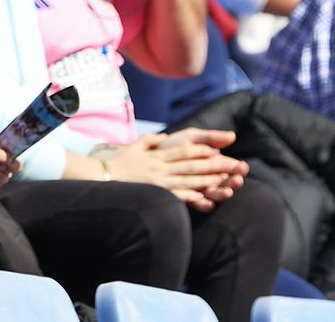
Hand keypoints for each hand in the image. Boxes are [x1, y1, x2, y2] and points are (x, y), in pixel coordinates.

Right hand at [105, 133, 243, 210]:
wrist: (100, 177)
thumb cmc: (117, 163)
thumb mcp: (135, 146)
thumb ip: (150, 141)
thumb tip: (163, 137)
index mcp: (158, 155)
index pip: (185, 150)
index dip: (204, 150)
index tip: (218, 149)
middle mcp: (162, 167)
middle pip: (193, 165)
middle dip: (215, 165)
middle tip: (234, 164)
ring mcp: (160, 182)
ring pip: (189, 180)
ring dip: (209, 180)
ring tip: (226, 180)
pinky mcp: (156, 195)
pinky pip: (177, 197)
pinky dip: (193, 197)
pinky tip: (206, 199)